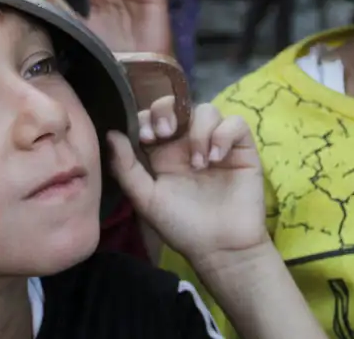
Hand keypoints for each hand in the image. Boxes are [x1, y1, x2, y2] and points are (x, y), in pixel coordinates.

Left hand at [107, 99, 267, 265]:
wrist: (220, 248)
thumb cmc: (182, 226)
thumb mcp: (147, 200)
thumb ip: (126, 168)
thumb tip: (111, 133)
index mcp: (163, 152)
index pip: (152, 117)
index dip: (147, 117)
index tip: (146, 136)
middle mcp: (188, 143)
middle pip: (178, 104)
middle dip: (168, 112)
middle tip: (166, 134)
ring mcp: (216, 143)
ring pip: (207, 110)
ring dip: (199, 131)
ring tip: (198, 163)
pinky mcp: (242, 149)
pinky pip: (236, 123)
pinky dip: (224, 135)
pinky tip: (216, 159)